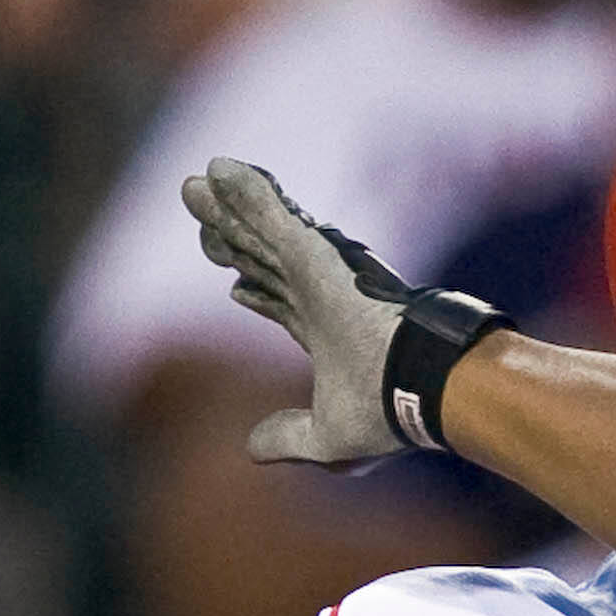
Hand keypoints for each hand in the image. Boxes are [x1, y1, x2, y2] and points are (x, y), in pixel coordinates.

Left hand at [180, 157, 420, 466]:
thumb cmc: (388, 415)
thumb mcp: (326, 439)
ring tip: (198, 183)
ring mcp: (317, 271)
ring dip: (228, 207)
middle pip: (264, 261)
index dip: (257, 293)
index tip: (235, 286)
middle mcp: (321, 295)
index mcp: (327, 334)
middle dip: (232, 239)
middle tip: (206, 221)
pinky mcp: (313, 253)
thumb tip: (250, 448)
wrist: (418, 389)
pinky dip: (245, 192)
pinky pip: (269, 214)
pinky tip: (219, 168)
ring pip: (260, 231)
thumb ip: (287, 438)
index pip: (284, 306)